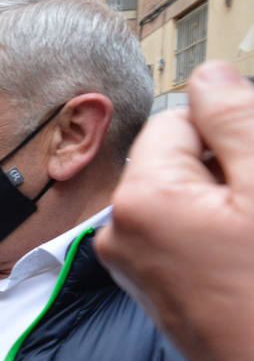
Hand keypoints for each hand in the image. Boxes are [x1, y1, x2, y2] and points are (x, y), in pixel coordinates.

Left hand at [96, 60, 253, 360]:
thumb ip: (236, 121)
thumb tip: (209, 73)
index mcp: (141, 198)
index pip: (178, 119)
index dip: (230, 129)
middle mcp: (121, 229)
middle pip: (179, 157)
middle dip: (230, 165)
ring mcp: (134, 262)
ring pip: (186, 195)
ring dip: (231, 198)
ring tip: (252, 235)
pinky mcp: (153, 287)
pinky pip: (183, 232)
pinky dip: (219, 230)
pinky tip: (246, 256)